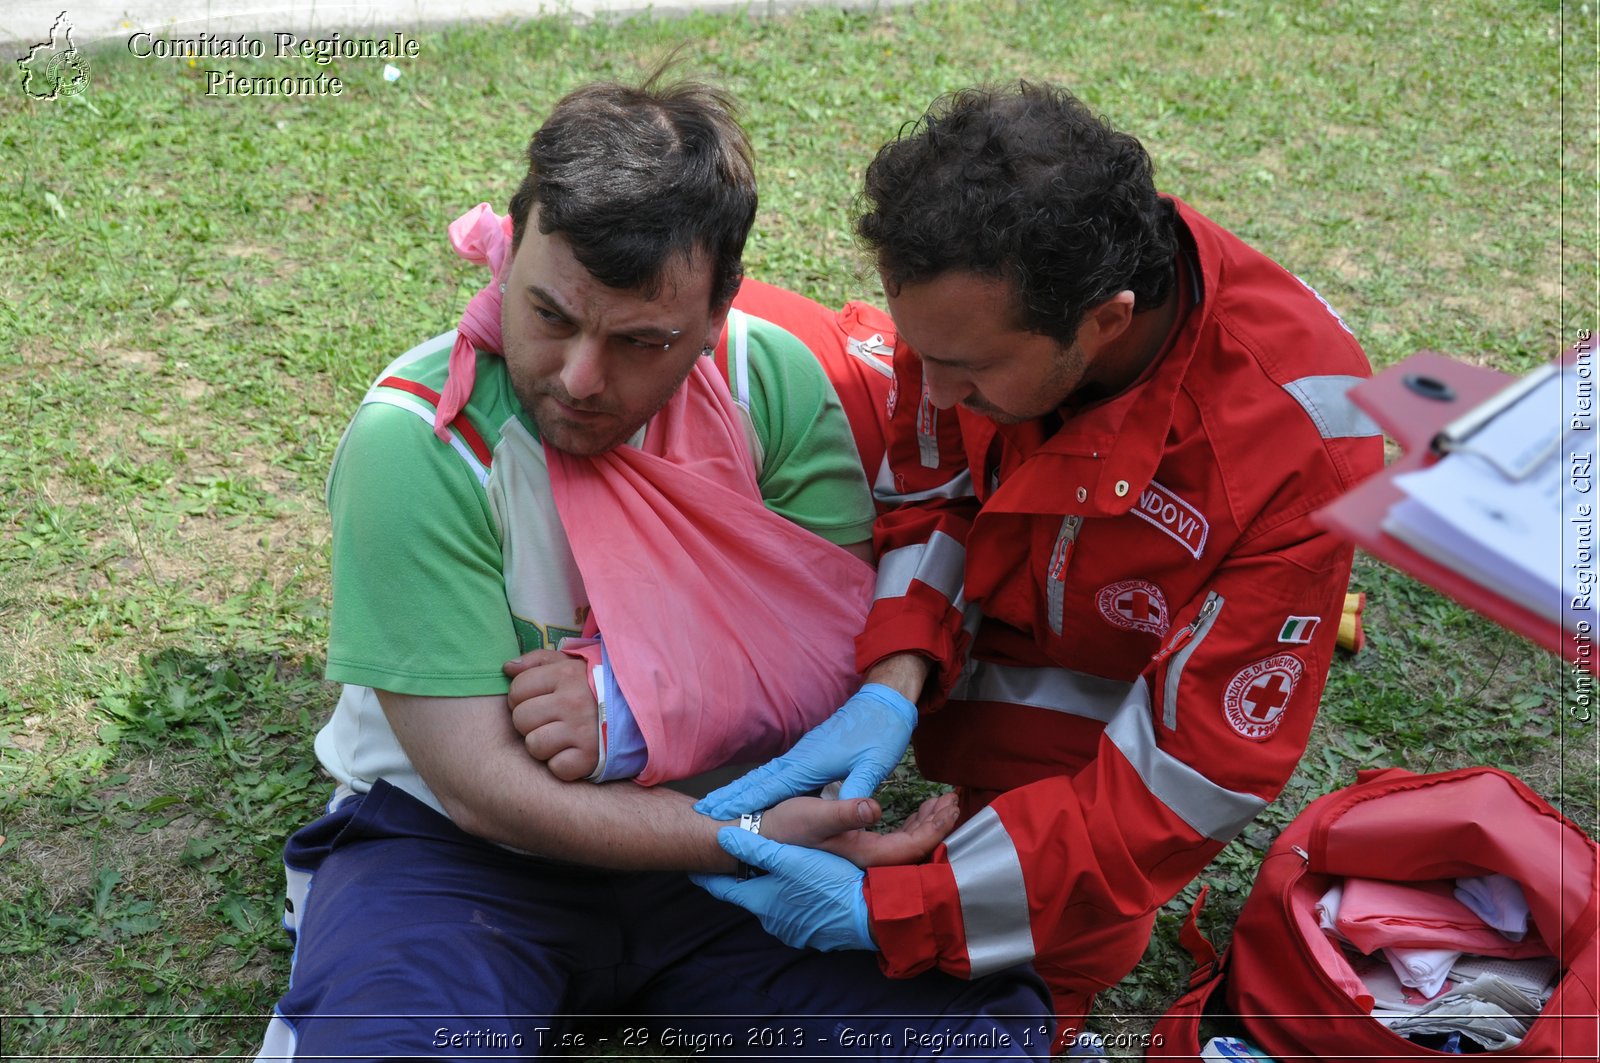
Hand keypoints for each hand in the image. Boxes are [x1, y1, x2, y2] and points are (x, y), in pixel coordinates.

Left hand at [504, 649, 597, 780]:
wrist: (638, 712)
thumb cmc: (594, 687)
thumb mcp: (570, 664)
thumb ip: (537, 661)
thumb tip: (507, 668)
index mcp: (566, 675)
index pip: (517, 689)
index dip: (521, 697)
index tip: (540, 700)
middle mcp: (573, 702)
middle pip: (521, 719)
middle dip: (530, 722)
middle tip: (549, 720)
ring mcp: (582, 731)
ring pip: (534, 745)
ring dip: (543, 745)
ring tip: (560, 736)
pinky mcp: (590, 758)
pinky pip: (556, 767)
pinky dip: (562, 764)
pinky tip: (573, 752)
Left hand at [690, 829, 874, 951]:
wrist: (870, 913)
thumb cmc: (829, 882)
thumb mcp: (791, 858)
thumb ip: (756, 849)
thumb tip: (723, 838)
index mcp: (763, 902)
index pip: (726, 890)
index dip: (710, 879)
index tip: (694, 871)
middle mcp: (774, 921)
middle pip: (752, 897)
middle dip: (748, 880)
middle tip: (743, 862)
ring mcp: (796, 931)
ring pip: (777, 905)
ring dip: (775, 889)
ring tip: (780, 870)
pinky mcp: (817, 934)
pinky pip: (798, 913)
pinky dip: (797, 899)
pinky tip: (809, 887)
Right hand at [694, 683, 917, 817]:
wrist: (883, 703)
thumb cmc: (880, 734)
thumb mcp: (875, 763)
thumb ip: (858, 786)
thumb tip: (850, 811)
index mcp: (809, 763)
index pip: (769, 787)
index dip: (743, 802)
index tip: (715, 813)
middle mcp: (799, 759)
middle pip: (757, 781)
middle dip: (730, 796)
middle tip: (701, 812)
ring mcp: (802, 755)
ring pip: (764, 776)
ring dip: (741, 790)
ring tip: (718, 803)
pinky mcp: (808, 754)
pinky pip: (775, 773)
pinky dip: (758, 783)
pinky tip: (754, 791)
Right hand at [760, 791, 959, 868]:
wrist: (757, 834)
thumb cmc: (782, 824)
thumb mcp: (813, 814)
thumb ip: (845, 812)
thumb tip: (875, 809)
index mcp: (860, 854)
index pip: (910, 849)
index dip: (935, 829)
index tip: (952, 809)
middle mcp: (864, 860)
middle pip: (911, 849)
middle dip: (935, 825)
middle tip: (953, 801)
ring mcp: (859, 856)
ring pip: (902, 844)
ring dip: (923, 824)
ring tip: (940, 802)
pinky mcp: (853, 848)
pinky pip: (890, 840)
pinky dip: (907, 826)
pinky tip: (915, 812)